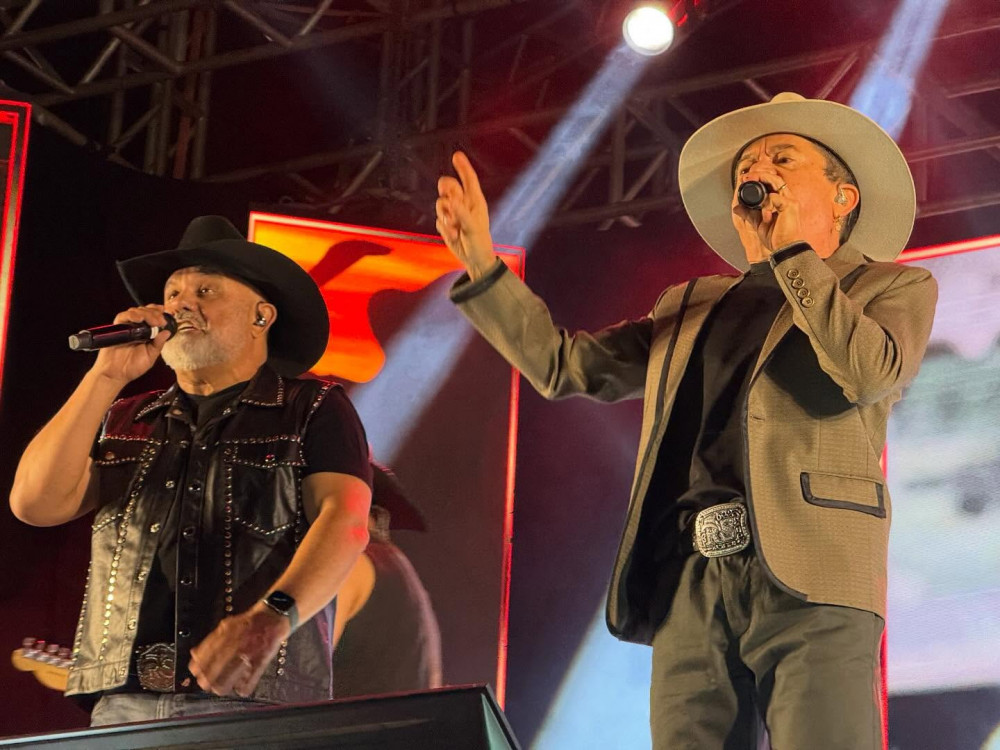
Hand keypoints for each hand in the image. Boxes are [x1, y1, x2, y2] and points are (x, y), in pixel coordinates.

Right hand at [90, 305, 171, 385]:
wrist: (116, 374)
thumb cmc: (132, 367)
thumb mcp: (150, 356)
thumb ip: (158, 344)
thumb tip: (167, 332)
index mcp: (146, 333)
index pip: (152, 316)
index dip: (157, 312)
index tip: (164, 313)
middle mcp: (136, 328)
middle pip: (145, 311)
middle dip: (154, 313)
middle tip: (160, 321)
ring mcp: (126, 328)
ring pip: (135, 311)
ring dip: (145, 313)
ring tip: (152, 321)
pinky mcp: (116, 328)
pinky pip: (122, 317)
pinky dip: (131, 315)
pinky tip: (139, 319)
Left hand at [188, 603, 290, 696]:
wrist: (275, 612)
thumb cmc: (250, 621)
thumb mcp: (228, 625)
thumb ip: (212, 640)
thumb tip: (194, 654)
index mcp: (228, 630)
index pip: (208, 650)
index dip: (199, 664)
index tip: (194, 673)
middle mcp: (238, 639)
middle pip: (219, 662)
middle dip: (209, 677)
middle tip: (205, 685)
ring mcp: (251, 648)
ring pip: (234, 671)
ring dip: (224, 684)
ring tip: (219, 690)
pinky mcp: (264, 656)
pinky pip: (253, 675)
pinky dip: (246, 685)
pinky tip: (241, 690)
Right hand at [436, 152, 497, 279]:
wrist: (474, 259)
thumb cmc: (479, 242)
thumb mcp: (472, 227)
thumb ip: (461, 213)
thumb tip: (451, 200)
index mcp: (475, 201)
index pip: (469, 180)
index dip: (463, 167)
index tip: (457, 155)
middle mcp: (464, 204)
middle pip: (449, 187)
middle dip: (446, 190)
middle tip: (447, 196)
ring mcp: (454, 214)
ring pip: (440, 203)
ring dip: (445, 215)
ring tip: (455, 227)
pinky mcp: (446, 224)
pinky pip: (438, 220)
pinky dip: (444, 228)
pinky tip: (453, 236)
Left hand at [731, 168, 804, 262]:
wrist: (784, 249)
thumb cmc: (776, 237)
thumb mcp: (758, 222)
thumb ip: (748, 213)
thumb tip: (736, 207)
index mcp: (782, 201)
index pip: (772, 183)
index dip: (760, 178)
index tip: (746, 179)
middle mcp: (788, 198)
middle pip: (775, 178)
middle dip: (759, 175)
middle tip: (746, 178)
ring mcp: (790, 201)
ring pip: (775, 182)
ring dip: (761, 182)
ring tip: (752, 187)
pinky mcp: (790, 206)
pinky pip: (774, 197)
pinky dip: (766, 205)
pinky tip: (766, 217)